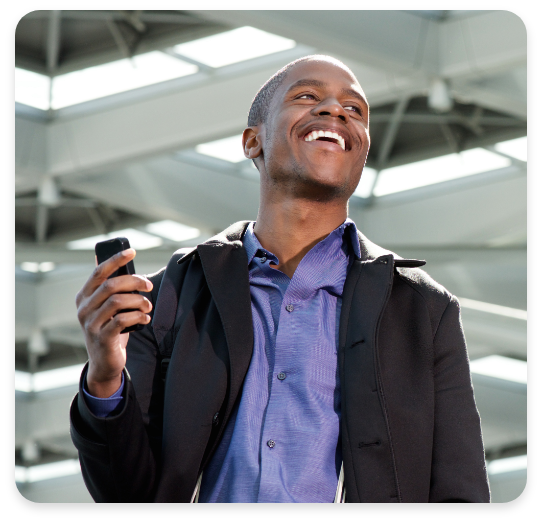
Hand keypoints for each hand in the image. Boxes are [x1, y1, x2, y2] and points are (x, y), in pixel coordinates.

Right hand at [75, 248, 152, 396]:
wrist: (104, 362)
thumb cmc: (109, 328)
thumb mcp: (105, 307)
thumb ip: (108, 287)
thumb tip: (107, 258)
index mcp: (84, 296)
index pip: (99, 272)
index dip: (116, 259)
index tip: (132, 252)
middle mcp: (84, 308)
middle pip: (111, 285)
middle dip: (134, 282)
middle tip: (149, 286)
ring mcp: (91, 324)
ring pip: (118, 301)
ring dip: (138, 301)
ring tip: (148, 306)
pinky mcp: (102, 338)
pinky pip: (122, 320)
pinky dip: (138, 317)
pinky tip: (145, 318)